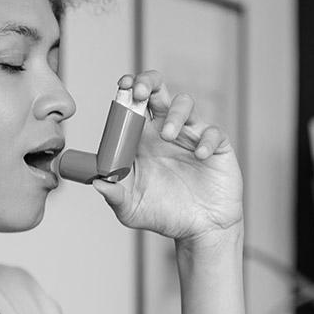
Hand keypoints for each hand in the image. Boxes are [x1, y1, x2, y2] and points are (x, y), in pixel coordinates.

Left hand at [92, 71, 242, 242]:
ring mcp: (192, 137)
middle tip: (139, 92)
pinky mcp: (217, 147)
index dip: (128, 91)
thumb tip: (97, 183)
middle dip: (148, 83)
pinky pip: (213, 132)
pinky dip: (206, 139)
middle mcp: (166, 132)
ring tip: (167, 135)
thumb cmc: (164, 216)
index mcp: (142, 140)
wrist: (199, 230)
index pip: (134, 106)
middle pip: (158, 92)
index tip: (122, 87)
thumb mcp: (131, 210)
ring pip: (185, 104)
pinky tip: (198, 156)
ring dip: (174, 114)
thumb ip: (114, 197)